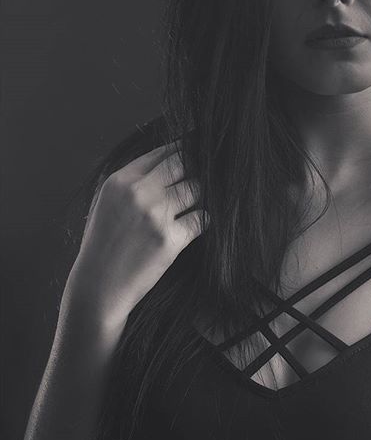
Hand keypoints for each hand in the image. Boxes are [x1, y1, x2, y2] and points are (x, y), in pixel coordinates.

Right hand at [64, 142, 206, 329]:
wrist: (97, 287)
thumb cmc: (102, 245)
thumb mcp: (106, 203)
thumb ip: (131, 181)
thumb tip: (166, 161)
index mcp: (120, 181)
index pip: (161, 153)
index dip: (181, 151)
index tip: (194, 152)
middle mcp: (139, 193)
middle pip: (182, 163)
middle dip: (195, 167)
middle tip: (205, 173)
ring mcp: (156, 215)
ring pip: (196, 188)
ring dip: (200, 194)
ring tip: (197, 202)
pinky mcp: (170, 239)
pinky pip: (202, 218)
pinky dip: (203, 219)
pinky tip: (197, 223)